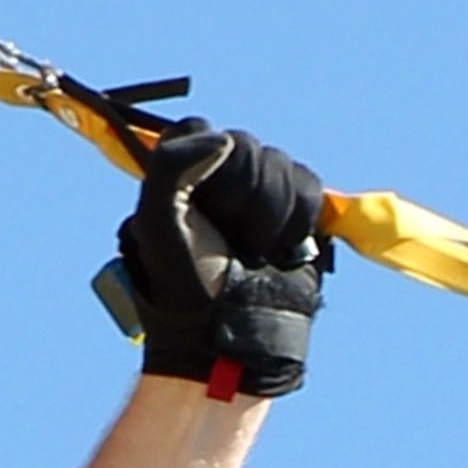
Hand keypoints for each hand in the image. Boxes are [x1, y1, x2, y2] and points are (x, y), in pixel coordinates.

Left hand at [119, 122, 328, 398]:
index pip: (197, 127)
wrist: (231, 340)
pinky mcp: (295, 214)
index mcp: (178, 173)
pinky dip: (299, 219)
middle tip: (227, 241)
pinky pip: (309, 187)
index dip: (206, 162)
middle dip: (241, 197)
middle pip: (246, 145)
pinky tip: (281, 252)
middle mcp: (218, 177)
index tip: (199, 203)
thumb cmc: (185, 287)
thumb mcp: (158, 223)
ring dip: (269, 214)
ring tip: (253, 254)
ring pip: (280, 165)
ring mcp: (259, 194)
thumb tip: (226, 140)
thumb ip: (171, 165)